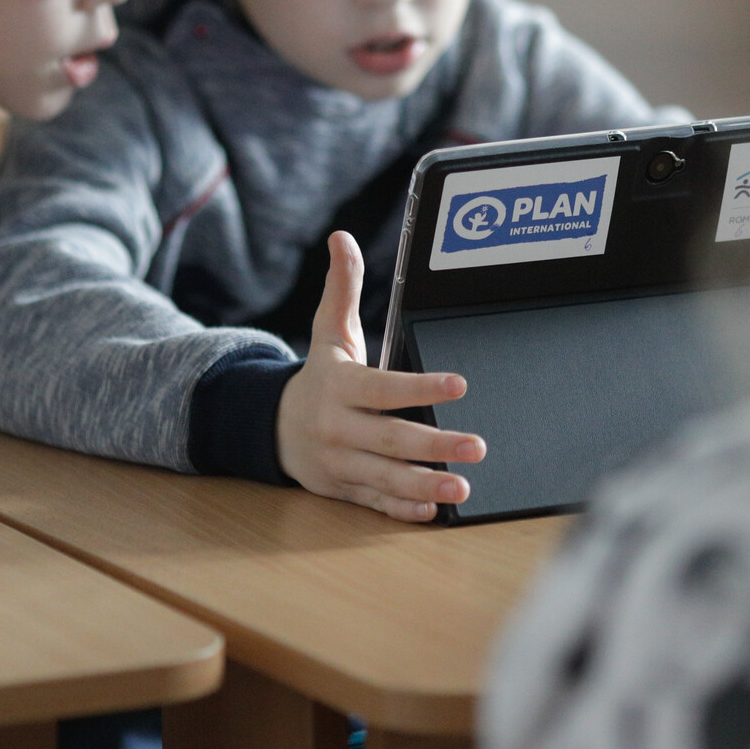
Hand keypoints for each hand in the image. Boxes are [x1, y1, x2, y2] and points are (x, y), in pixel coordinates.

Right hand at [276, 231, 483, 521]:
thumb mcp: (327, 332)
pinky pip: (374, 502)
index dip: (421, 388)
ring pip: (385, 477)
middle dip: (435, 445)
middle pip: (391, 439)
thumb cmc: (321, 377)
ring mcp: (340, 462)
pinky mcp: (343, 489)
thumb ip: (341, 287)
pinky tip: (432, 511)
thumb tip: (341, 237)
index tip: (459, 385)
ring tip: (463, 486)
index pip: (384, 387)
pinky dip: (402, 509)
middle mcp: (337, 427)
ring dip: (425, 484)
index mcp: (339, 386)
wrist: (272, 426)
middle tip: (478, 446)